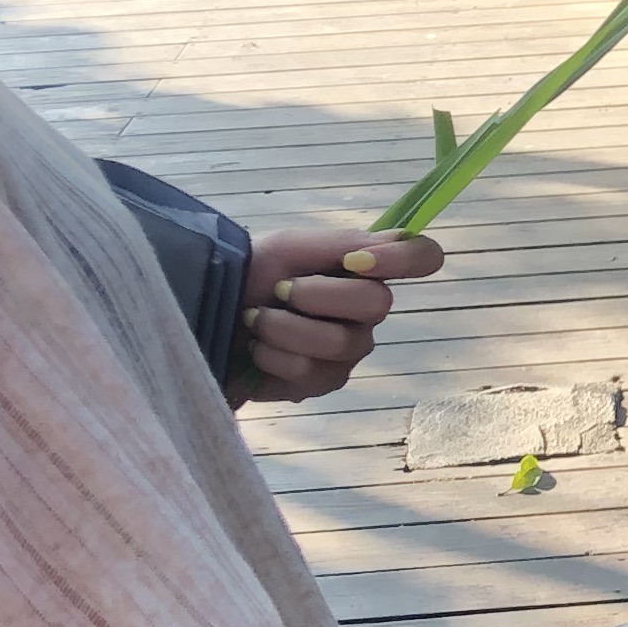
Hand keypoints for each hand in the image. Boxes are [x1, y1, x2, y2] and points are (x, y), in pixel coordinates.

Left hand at [233, 226, 441, 402]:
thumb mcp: (291, 246)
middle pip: (379, 304)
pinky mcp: (322, 384)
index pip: (421, 257)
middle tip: (281, 290)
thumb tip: (398, 242)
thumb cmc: (249, 274)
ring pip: (341, 342)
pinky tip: (256, 348)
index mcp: (364, 269)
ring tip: (255, 320)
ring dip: (286, 328)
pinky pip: (312, 372)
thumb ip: (346, 243)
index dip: (405, 260)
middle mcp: (365, 312)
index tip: (358, 262)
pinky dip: (274, 356)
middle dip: (319, 295)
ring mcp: (348, 351)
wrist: (205, 312)